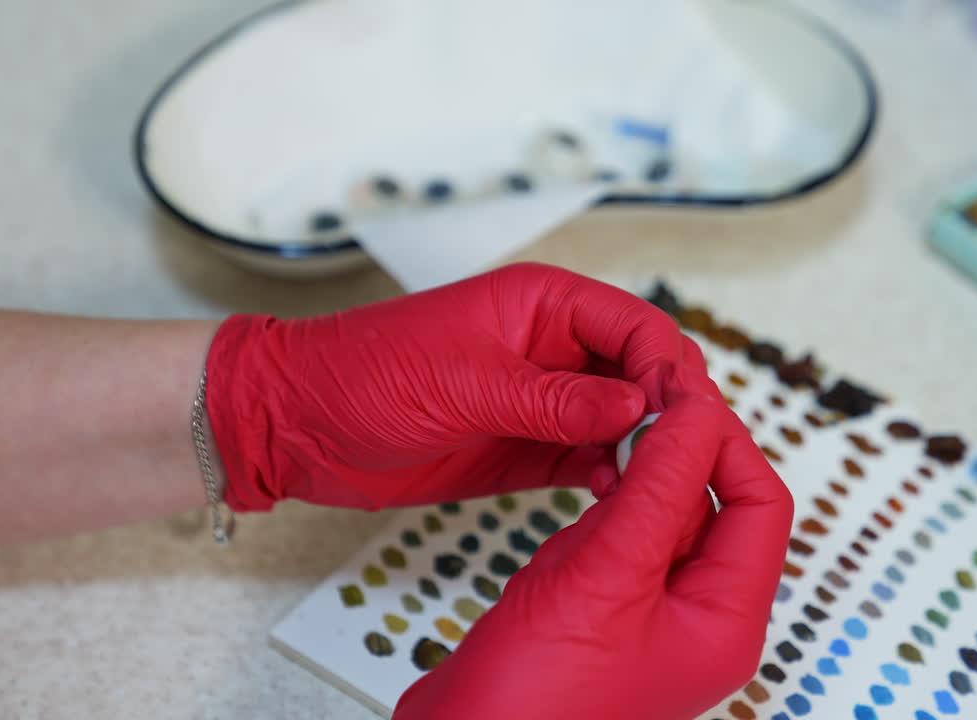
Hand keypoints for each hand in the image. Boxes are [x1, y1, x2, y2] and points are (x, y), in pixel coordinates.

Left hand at [204, 262, 715, 511]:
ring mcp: (544, 401)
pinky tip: (620, 498)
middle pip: (642, 372)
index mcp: (543, 304)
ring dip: (645, 448)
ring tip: (656, 485)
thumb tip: (639, 406)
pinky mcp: (528, 448)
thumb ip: (554, 399)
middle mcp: (554, 349)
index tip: (679, 415)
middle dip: (668, 409)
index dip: (665, 367)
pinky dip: (614, 476)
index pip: (635, 325)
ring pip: (624, 420)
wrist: (298, 426)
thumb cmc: (363, 375)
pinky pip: (591, 458)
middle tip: (679, 456)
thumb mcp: (465, 382)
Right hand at [393, 397, 793, 719]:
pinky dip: (604, 504)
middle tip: (641, 398)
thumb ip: (660, 486)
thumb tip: (698, 413)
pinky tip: (582, 488)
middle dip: (679, 449)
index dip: (725, 439)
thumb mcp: (608, 573)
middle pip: (715, 503)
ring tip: (608, 438)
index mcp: (724, 618)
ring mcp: (647, 612)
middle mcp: (695, 616)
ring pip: (662, 514)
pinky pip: (620, 537)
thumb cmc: (534, 701)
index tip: (682, 394)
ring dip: (638, 473)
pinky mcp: (601, 609)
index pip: (759, 503)